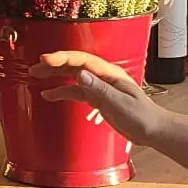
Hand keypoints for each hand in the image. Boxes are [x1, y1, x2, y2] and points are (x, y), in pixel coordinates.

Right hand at [28, 50, 165, 145]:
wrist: (152, 129)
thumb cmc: (141, 116)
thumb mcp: (119, 103)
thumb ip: (99, 89)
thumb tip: (80, 75)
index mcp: (110, 74)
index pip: (82, 61)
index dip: (63, 58)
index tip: (46, 59)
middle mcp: (103, 76)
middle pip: (75, 65)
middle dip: (55, 63)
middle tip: (35, 66)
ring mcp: (100, 86)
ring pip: (73, 76)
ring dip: (55, 74)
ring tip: (36, 74)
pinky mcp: (98, 98)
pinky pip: (76, 91)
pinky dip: (62, 92)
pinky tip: (50, 94)